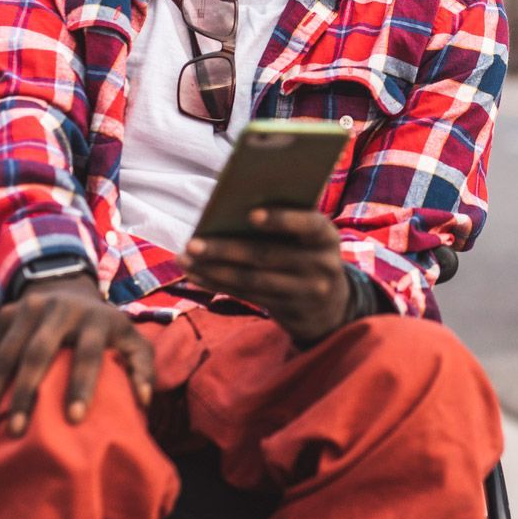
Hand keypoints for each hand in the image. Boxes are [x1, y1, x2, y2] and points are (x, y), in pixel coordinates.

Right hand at [0, 275, 154, 438]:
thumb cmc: (103, 329)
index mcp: (95, 317)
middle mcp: (60, 308)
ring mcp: (28, 308)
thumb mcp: (130, 339)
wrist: (68, 288)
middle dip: (27, 393)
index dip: (82, 384)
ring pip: (6, 353)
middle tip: (18, 433)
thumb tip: (144, 400)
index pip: (88, 352)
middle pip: (38, 352)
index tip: (74, 419)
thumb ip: (143, 367)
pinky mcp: (6, 312)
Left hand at [181, 207, 351, 345]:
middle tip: (193, 242)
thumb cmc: (308, 253)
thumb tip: (230, 206)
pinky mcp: (288, 312)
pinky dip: (218, 284)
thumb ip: (285, 221)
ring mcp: (305, 293)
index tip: (251, 214)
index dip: (282, 219)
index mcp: (326, 237)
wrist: (332, 307)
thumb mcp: (310, 237)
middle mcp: (321, 266)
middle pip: (267, 256)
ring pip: (253, 280)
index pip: (309, 225)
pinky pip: (248, 296)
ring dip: (214, 270)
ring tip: (185, 259)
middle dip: (226, 249)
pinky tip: (196, 275)